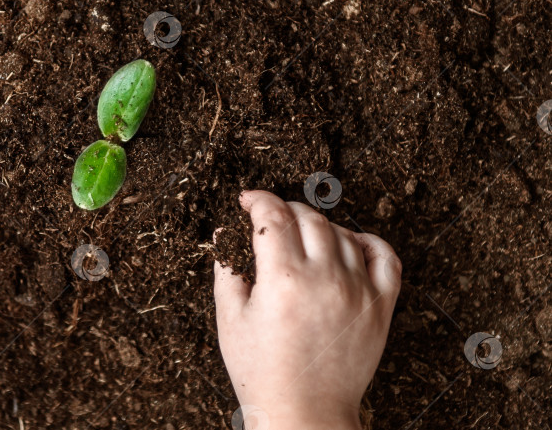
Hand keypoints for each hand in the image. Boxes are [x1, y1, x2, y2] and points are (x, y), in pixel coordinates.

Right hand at [214, 191, 400, 429]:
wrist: (304, 414)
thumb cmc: (263, 373)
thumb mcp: (230, 319)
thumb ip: (227, 269)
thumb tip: (223, 234)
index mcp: (283, 280)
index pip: (273, 215)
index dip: (257, 199)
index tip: (247, 200)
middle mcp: (325, 278)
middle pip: (309, 217)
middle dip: (284, 208)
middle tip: (270, 218)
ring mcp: (358, 290)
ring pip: (342, 232)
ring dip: (319, 224)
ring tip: (302, 236)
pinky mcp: (381, 306)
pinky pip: (384, 257)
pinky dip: (368, 241)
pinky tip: (350, 243)